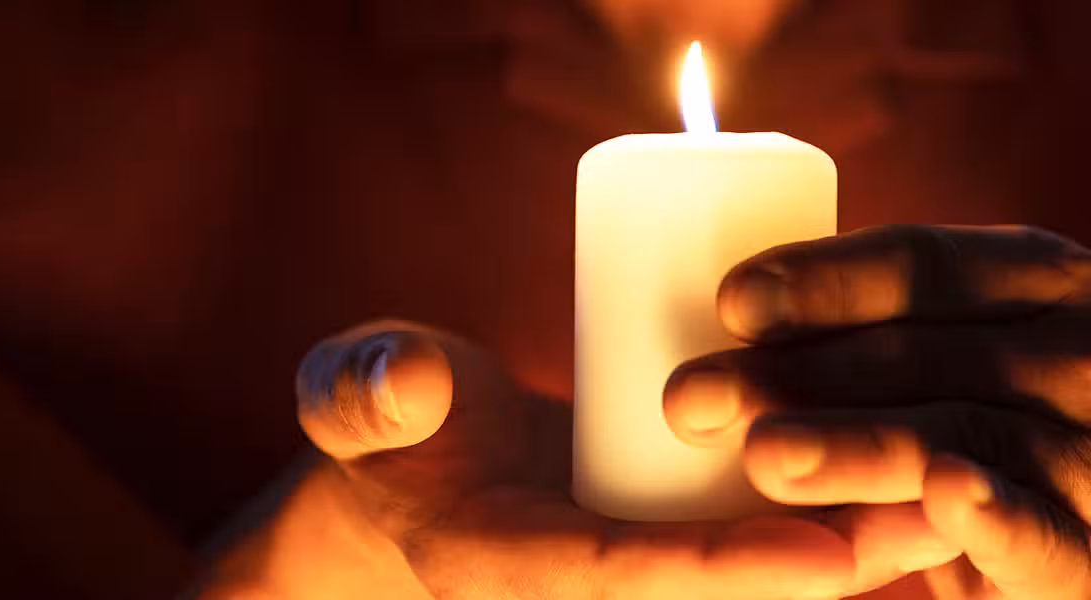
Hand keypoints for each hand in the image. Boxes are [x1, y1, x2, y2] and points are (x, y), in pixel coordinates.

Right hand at [199, 320, 912, 599]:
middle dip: (827, 558)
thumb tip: (406, 383)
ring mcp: (631, 555)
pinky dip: (827, 515)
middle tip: (931, 511)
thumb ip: (362, 391)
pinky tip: (901, 476)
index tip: (825, 553)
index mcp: (515, 563)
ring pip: (753, 560)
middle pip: (720, 585)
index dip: (724, 568)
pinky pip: (753, 533)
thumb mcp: (353, 400)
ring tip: (948, 492)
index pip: (627, 578)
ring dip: (852, 537)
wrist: (412, 475)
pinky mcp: (661, 526)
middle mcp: (588, 580)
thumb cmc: (382, 435)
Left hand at [665, 225, 1090, 598]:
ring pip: (962, 434)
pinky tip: (944, 491)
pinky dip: (995, 514)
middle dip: (797, 376)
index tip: (731, 304)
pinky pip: (1047, 532)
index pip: (923, 266)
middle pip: (921, 355)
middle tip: (692, 399)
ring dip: (857, 445)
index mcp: (1037, 284)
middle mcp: (1076, 352)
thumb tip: (732, 316)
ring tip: (764, 455)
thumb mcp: (970, 349)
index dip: (824, 281)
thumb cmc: (1002, 416)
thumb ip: (889, 331)